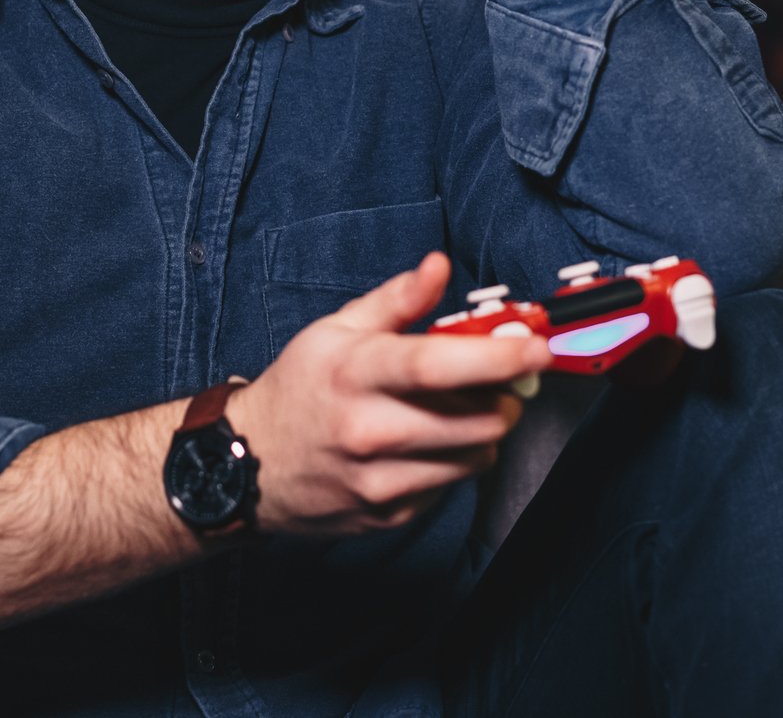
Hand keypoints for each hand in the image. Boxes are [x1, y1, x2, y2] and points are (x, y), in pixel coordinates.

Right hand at [229, 250, 553, 536]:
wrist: (246, 467)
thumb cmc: (299, 389)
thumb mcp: (335, 330)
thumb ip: (396, 300)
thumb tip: (438, 266)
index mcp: (355, 374)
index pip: (437, 365)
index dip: (496, 357)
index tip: (536, 347)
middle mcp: (368, 431)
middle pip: (476, 419)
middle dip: (506, 396)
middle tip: (502, 379)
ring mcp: (379, 481)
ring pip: (474, 456)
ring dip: (484, 429)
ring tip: (459, 408)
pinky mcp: (388, 515)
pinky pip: (451, 486)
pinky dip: (454, 460)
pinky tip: (427, 443)